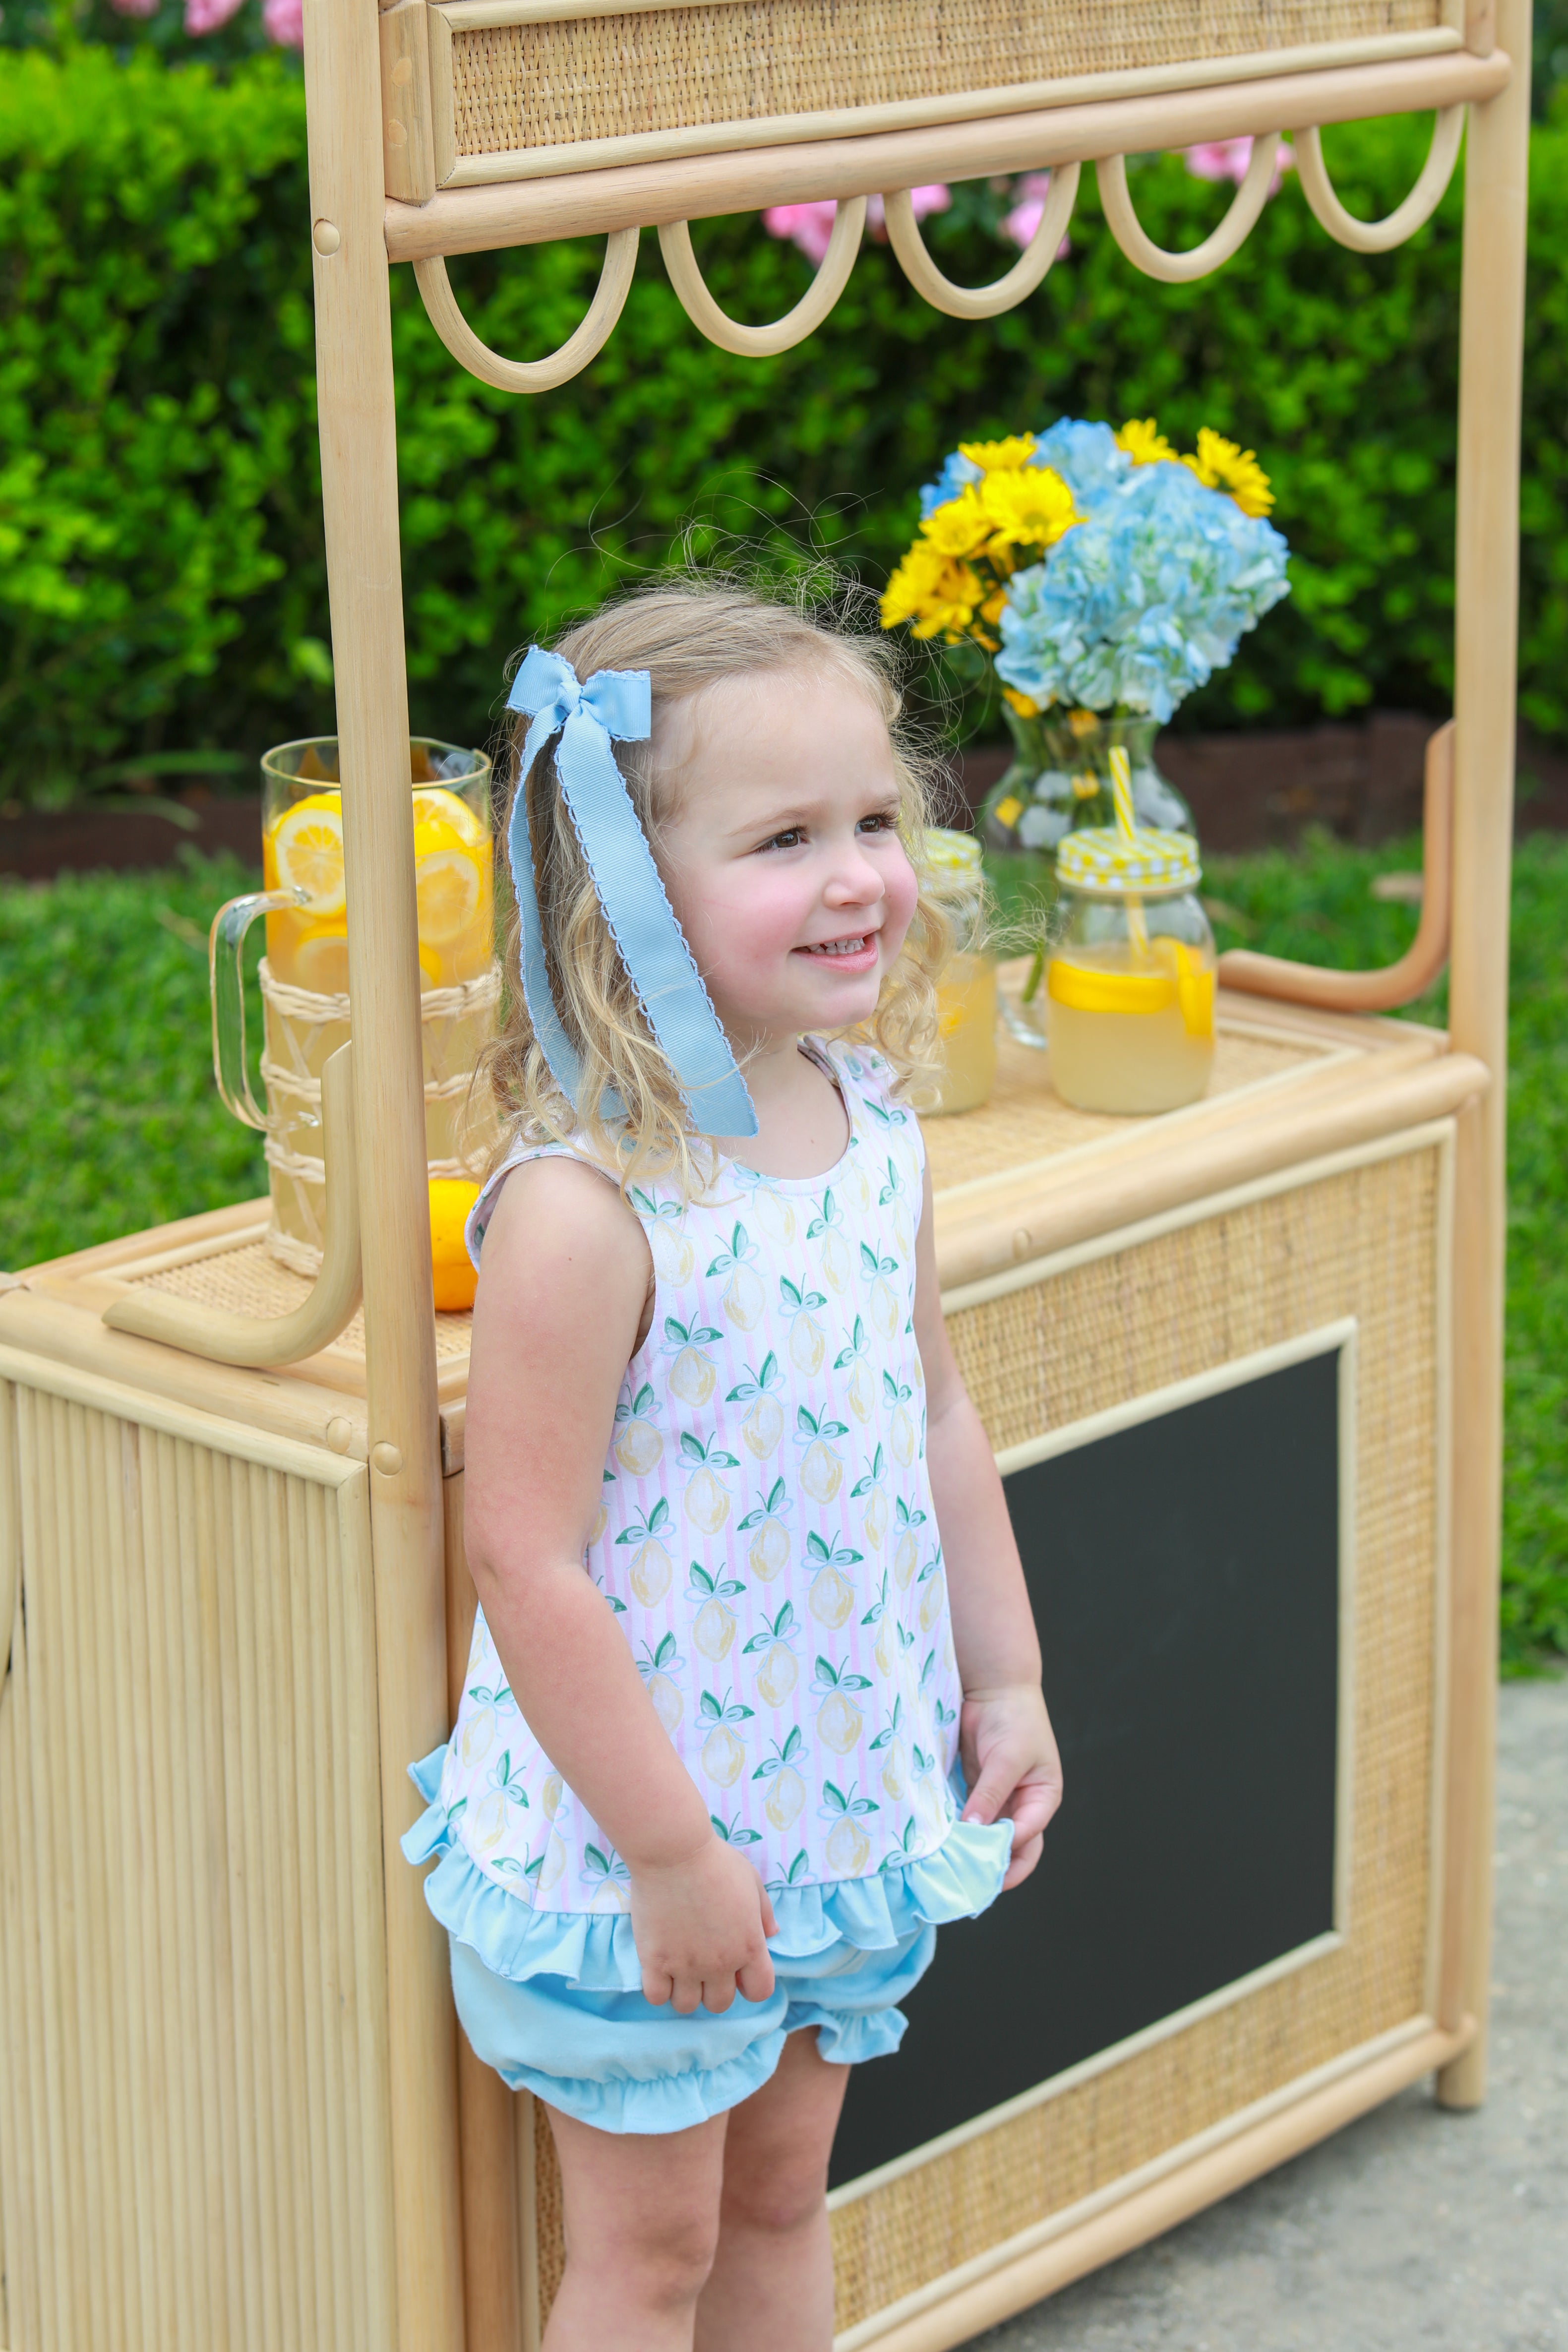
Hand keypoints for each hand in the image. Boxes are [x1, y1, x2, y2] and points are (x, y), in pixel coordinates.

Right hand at [629, 1835, 778, 2014]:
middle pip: (720, 2004)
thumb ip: (764, 1912)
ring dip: (685, 1990)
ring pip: (687, 2006)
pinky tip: (660, 1966)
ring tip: (679, 1966)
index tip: (737, 1969)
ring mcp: (686, 1965)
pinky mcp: (655, 1961)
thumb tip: (773, 1933)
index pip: (760, 1992)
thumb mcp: (752, 1880)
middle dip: (714, 1988)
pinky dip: (659, 1988)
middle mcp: (720, 1964)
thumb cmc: (716, 1861)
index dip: (749, 1984)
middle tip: (704, 1964)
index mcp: (749, 1946)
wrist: (674, 1852)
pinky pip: (656, 1997)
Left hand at [959, 1683, 1062, 1890]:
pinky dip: (959, 1830)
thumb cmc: (1013, 1719)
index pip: (1028, 1837)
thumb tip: (974, 1829)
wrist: (994, 1688)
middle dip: (994, 1864)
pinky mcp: (976, 1790)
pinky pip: (969, 1818)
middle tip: (969, 1882)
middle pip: (1013, 1846)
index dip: (1008, 1853)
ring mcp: (998, 1799)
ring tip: (952, 1866)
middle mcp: (1022, 1804)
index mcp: (1042, 1798)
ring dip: (973, 1849)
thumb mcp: (1007, 1758)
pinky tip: (942, 1841)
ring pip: (988, 1835)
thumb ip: (991, 1794)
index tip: (982, 1864)